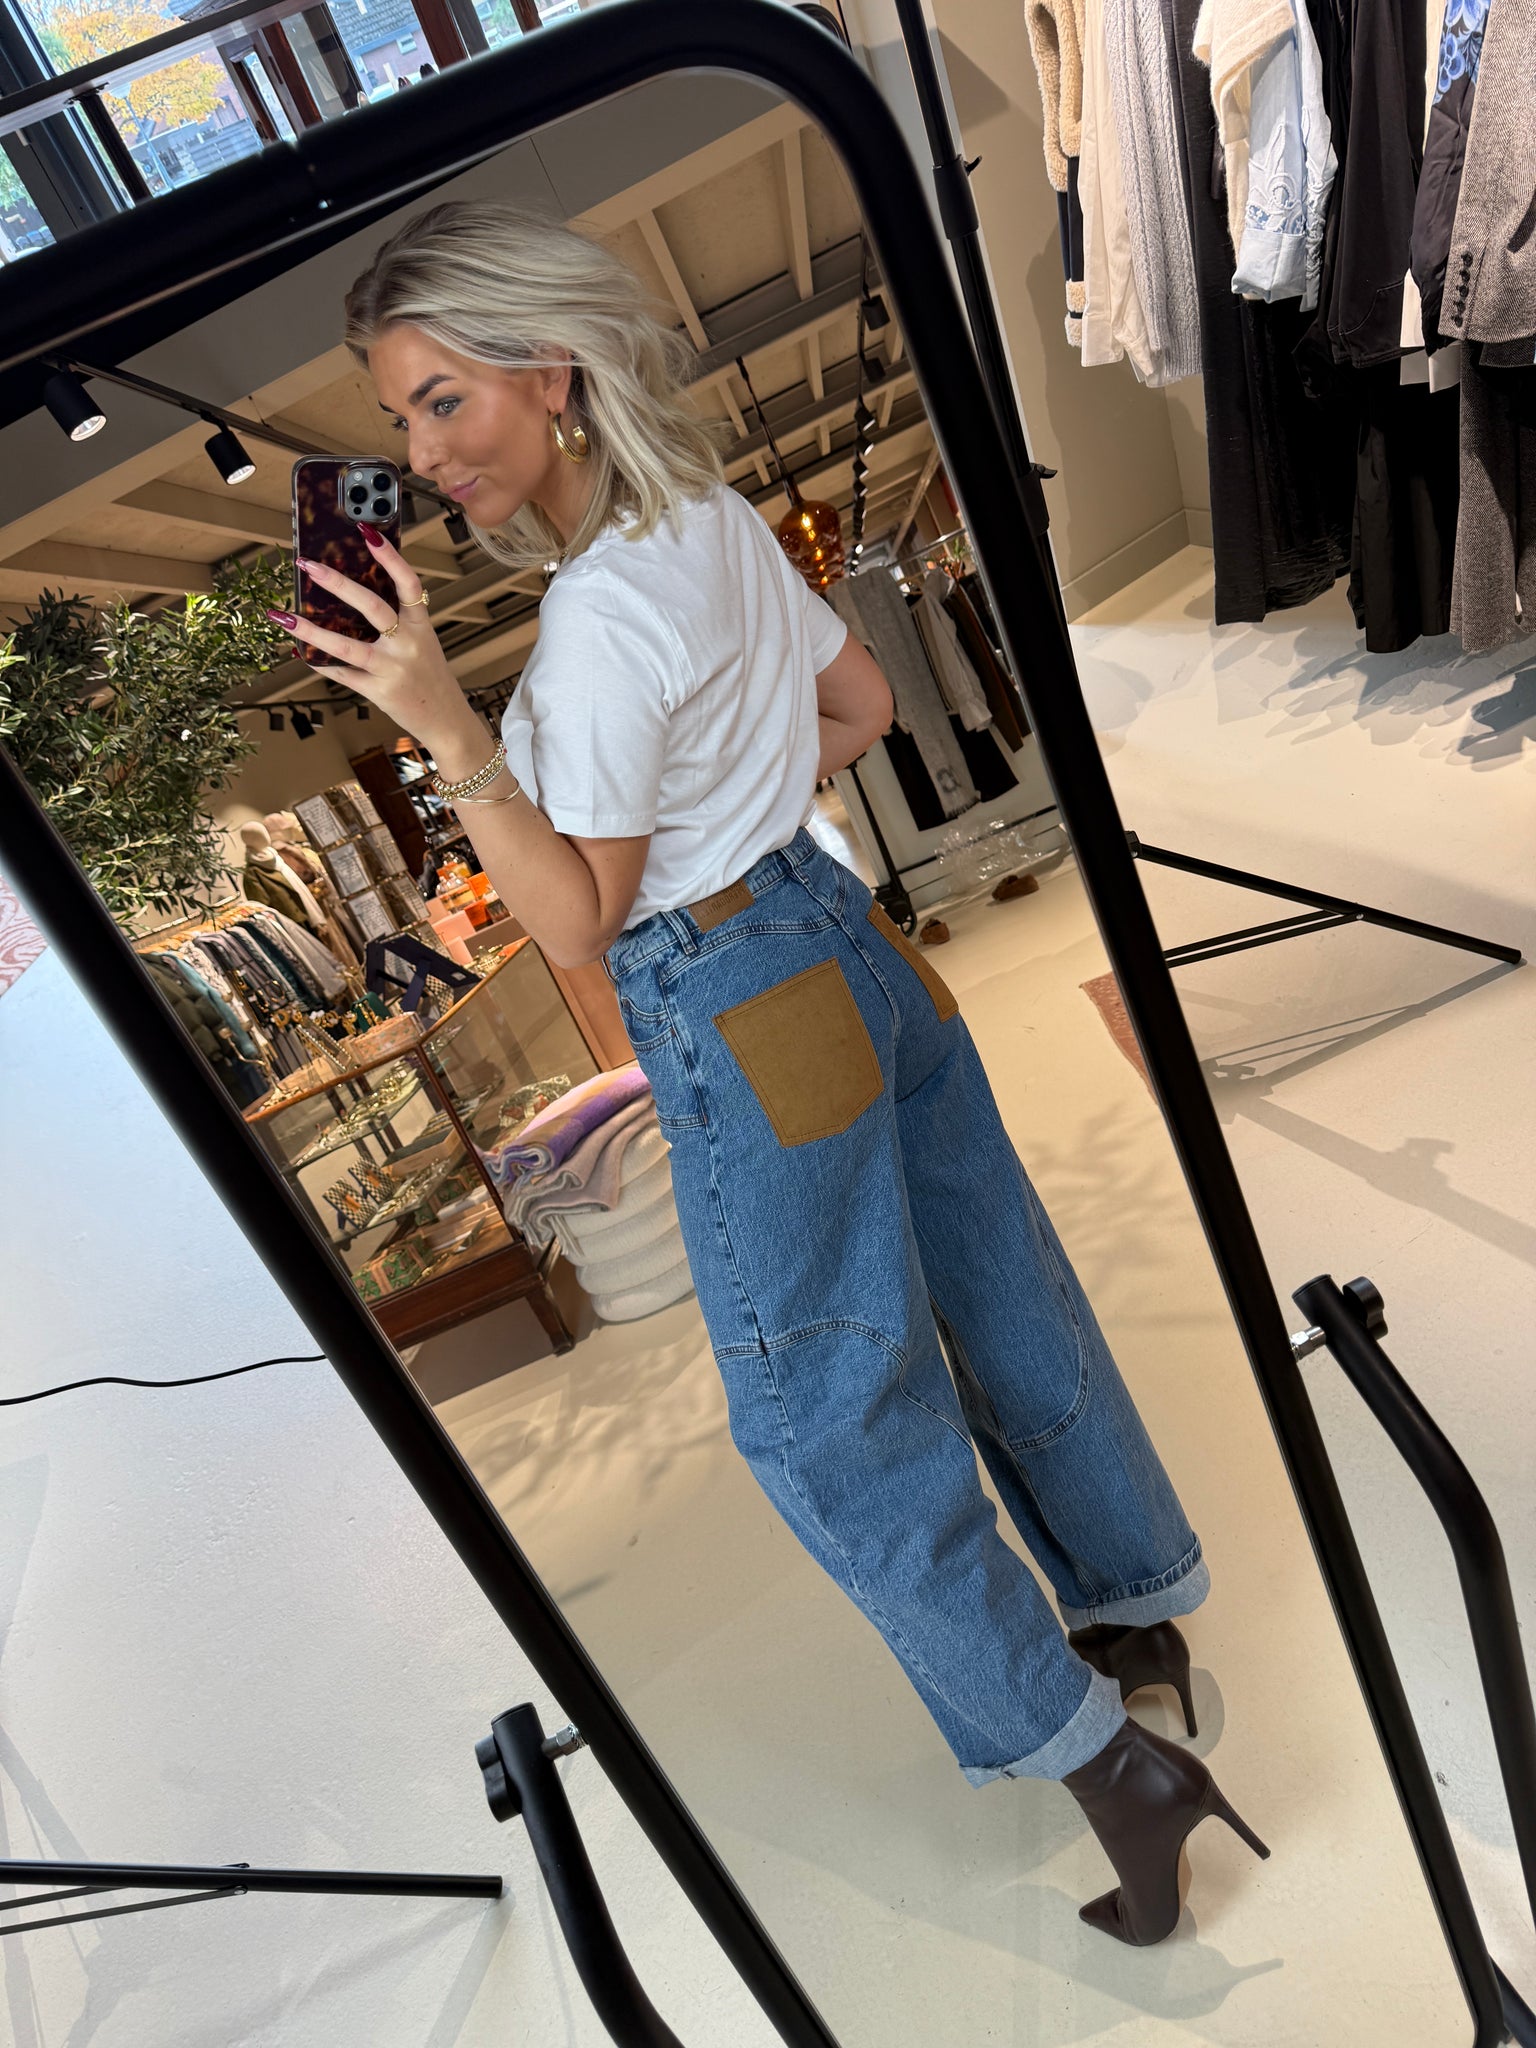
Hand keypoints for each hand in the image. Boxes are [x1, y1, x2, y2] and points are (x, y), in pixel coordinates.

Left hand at [268, 528, 467, 744]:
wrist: (445, 719)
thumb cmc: (428, 675)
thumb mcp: (422, 642)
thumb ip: (398, 620)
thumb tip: (354, 592)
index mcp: (420, 626)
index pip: (408, 584)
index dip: (390, 557)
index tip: (368, 532)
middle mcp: (407, 644)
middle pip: (372, 607)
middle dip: (337, 583)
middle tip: (308, 565)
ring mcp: (391, 669)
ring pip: (345, 646)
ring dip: (310, 631)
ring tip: (283, 617)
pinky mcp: (378, 691)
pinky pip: (341, 673)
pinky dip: (319, 662)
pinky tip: (300, 651)